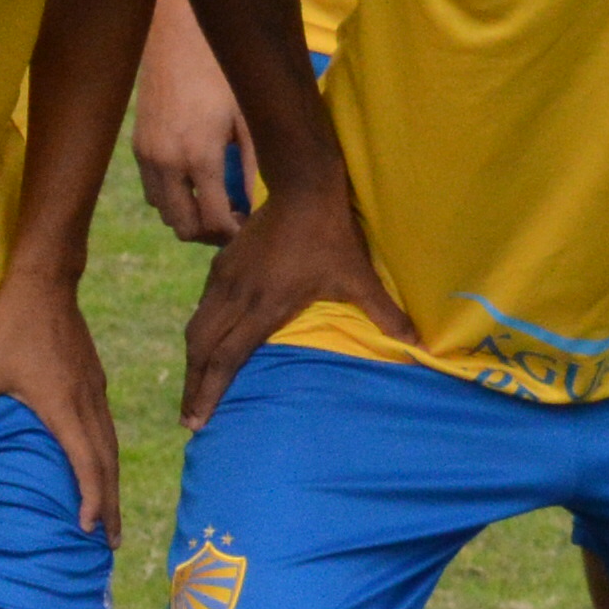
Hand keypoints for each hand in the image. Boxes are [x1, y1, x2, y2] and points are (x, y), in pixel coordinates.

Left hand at [0, 264, 120, 539]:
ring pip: (111, 445)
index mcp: (64, 407)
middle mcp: (87, 402)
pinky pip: (106, 426)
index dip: (91, 499)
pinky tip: (98, 463)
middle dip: (111, 504)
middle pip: (108, 463)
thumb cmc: (12, 324)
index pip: (86, 464)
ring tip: (110, 512)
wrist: (44, 281)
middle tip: (113, 541)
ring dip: (111, 481)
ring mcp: (95, 389)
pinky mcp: (93, 377)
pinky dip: (106, 454)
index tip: (89, 528)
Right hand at [131, 6, 253, 246]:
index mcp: (199, 156)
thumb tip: (265, 207)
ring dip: (190, 216)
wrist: (178, 34)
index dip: (234, 234)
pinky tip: (197, 180)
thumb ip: (255, 167)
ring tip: (218, 202)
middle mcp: (166, 162)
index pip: (213, 222)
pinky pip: (152, 190)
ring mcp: (147, 155)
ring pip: (164, 213)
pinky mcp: (138, 146)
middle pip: (184, 228)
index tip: (251, 228)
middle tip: (236, 221)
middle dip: (211, 233)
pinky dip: (173, 197)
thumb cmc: (222, 70)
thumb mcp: (247, 118)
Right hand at [182, 174, 412, 425]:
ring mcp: (225, 279)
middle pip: (201, 350)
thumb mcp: (358, 277)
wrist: (302, 188)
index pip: (226, 358)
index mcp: (264, 307)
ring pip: (197, 328)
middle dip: (193, 386)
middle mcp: (237, 297)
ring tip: (193, 387)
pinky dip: (200, 332)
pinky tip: (205, 343)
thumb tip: (418, 343)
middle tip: (189, 420)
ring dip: (192, 362)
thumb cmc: (331, 236)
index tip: (198, 421)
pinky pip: (204, 306)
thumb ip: (384, 313)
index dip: (209, 392)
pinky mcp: (223, 264)